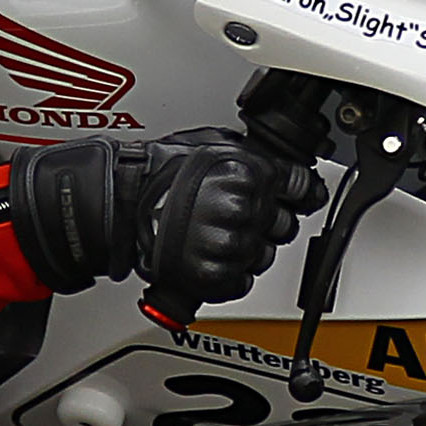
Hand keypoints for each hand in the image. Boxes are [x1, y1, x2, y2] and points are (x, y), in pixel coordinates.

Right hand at [131, 129, 326, 320]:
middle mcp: (246, 210)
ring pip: (264, 256)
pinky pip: (242, 281)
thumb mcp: (215, 144)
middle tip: (236, 215)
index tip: (300, 197)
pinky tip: (209, 253)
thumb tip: (282, 169)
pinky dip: (229, 272)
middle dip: (267, 221)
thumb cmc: (159, 171)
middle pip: (286, 225)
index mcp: (251, 174)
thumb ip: (253, 157)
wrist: (122, 202)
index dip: (300, 193)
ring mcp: (232, 245)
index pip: (303, 187)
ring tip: (214, 233)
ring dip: (246, 248)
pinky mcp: (216, 275)